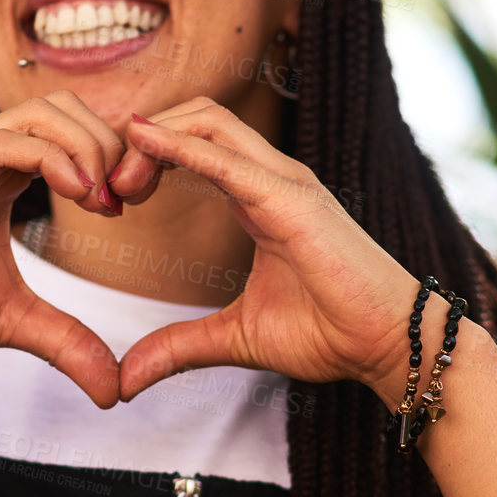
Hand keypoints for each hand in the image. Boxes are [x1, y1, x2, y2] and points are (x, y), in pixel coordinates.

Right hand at [0, 90, 128, 407]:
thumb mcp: (12, 321)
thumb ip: (66, 342)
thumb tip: (113, 389)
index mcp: (0, 170)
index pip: (72, 130)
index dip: (112, 157)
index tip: (127, 206)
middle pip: (68, 107)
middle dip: (111, 145)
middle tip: (124, 200)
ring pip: (46, 114)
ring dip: (91, 149)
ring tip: (104, 201)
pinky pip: (13, 142)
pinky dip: (57, 159)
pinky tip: (80, 196)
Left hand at [106, 98, 477, 406]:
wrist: (387, 345)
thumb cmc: (330, 333)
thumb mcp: (235, 338)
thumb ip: (179, 347)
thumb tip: (125, 379)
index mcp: (260, 196)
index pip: (195, 144)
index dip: (147, 156)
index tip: (113, 199)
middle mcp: (272, 176)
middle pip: (196, 116)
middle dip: (142, 140)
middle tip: (110, 190)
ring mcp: (285, 181)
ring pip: (208, 119)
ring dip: (153, 138)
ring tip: (121, 181)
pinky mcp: (292, 199)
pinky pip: (226, 160)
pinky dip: (179, 145)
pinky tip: (143, 142)